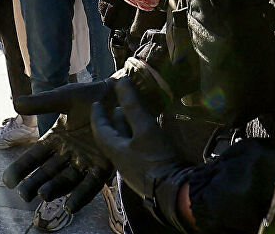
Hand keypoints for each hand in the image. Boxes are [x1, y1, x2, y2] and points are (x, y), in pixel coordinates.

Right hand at [4, 80, 115, 211]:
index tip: (8, 180)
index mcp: (57, 139)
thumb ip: (42, 103)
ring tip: (43, 195)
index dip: (21, 168)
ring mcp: (86, 161)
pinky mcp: (104, 165)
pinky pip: (91, 184)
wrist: (119, 93)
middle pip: (48, 173)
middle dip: (35, 184)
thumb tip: (15, 103)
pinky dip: (81, 195)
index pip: (35, 157)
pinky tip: (71, 205)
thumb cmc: (91, 94)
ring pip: (67, 180)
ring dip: (55, 189)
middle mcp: (70, 154)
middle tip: (24, 194)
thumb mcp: (64, 97)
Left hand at [90, 79, 187, 200]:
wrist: (177, 193)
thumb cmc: (157, 158)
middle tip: (116, 107)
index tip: (97, 103)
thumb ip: (132, 105)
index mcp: (114, 151)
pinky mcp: (147, 175)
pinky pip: (135, 153)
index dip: (98, 114)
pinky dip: (136, 140)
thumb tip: (120, 80)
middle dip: (112, 122)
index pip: (100, 129)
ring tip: (132, 117)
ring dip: (126, 131)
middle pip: (111, 138)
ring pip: (124, 146)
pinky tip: (146, 136)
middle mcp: (120, 161)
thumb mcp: (145, 128)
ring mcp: (133, 170)